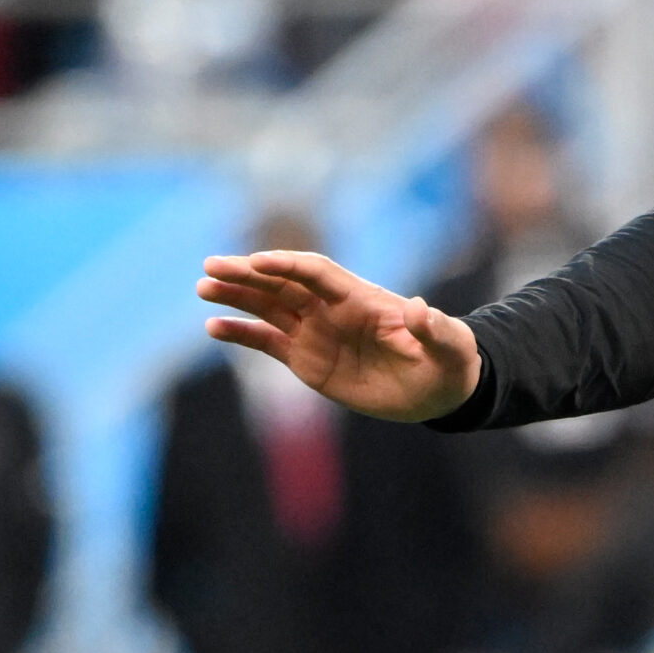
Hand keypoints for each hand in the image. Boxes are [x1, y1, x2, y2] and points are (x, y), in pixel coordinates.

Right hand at [197, 251, 481, 423]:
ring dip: (237, 296)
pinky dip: (241, 333)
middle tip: (211, 266)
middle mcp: (334, 309)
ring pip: (269, 306)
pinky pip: (268, 341)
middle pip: (284, 283)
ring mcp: (318, 332)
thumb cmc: (449, 362)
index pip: (318, 273)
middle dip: (249, 274)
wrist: (439, 390)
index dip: (289, 265)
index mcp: (363, 299)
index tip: (257, 262)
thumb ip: (435, 329)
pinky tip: (213, 326)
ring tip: (203, 287)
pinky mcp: (307, 358)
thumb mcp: (450, 348)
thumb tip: (420, 307)